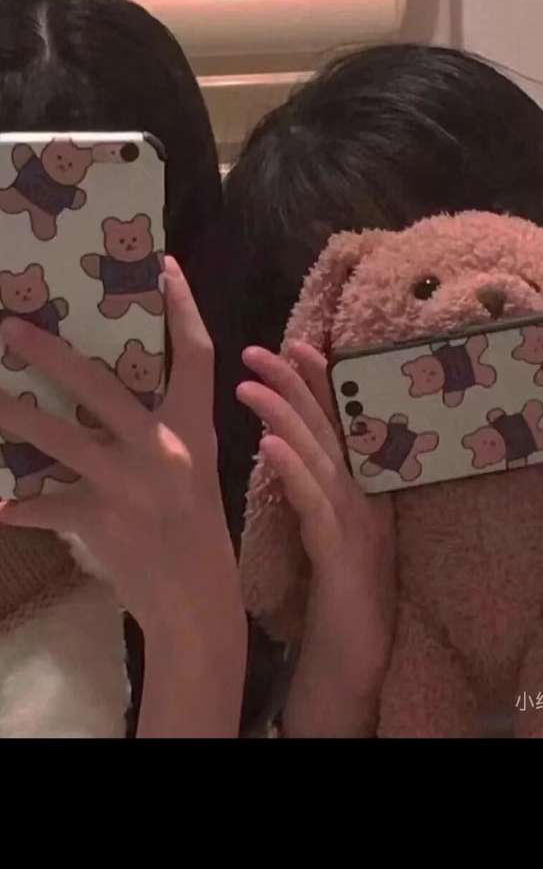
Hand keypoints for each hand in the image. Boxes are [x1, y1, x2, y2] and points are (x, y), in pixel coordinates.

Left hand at [0, 260, 242, 680]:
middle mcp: (162, 449)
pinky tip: (0, 502)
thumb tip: (103, 397)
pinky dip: (21, 504)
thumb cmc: (196, 532)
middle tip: (9, 328)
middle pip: (99, 384)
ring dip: (13, 416)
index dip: (182, 307)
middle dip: (49, 354)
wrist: (196, 603)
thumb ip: (159, 433)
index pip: (194, 354)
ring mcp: (129, 484)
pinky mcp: (100, 521)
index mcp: (193, 431)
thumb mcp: (192, 471)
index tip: (164, 265)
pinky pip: (47, 504)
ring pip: (57, 437)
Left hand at [237, 344, 395, 733]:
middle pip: (332, 428)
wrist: (359, 664)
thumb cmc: (336, 605)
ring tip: (249, 383)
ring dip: (286, 416)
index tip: (291, 343)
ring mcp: (359, 525)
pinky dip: (293, 472)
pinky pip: (316, 506)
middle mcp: (365, 498)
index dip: (317, 382)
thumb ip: (310, 495)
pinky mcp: (344, 555)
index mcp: (360, 491)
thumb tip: (279, 451)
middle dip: (297, 383)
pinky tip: (268, 446)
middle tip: (259, 347)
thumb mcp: (323, 538)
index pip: (339, 424)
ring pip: (323, 457)